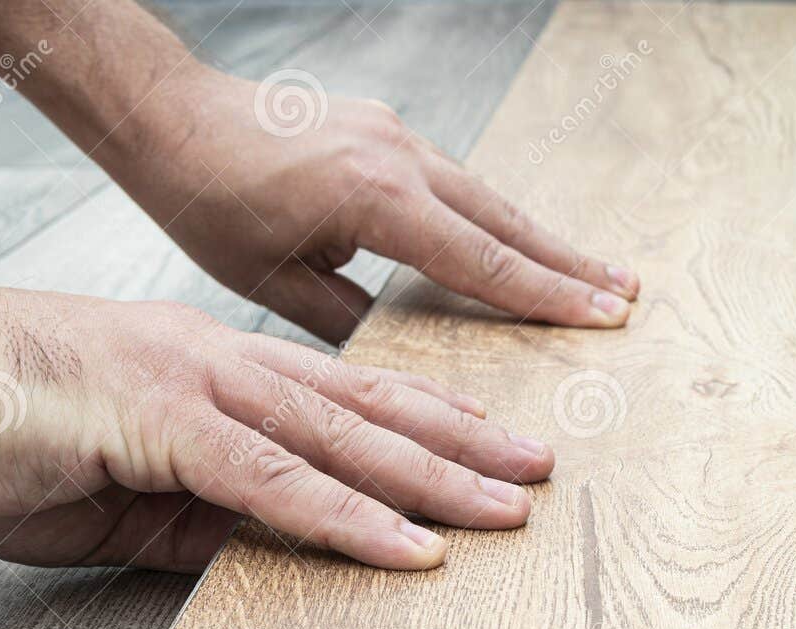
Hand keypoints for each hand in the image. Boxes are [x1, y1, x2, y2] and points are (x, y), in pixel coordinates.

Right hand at [0, 286, 556, 571]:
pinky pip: (274, 480)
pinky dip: (346, 515)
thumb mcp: (114, 488)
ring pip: (342, 439)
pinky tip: (407, 546)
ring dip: (432, 479)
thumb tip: (261, 549)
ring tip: (509, 508)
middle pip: (365, 410)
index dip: (416, 425)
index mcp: (209, 373)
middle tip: (537, 471)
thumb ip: (195, 513)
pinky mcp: (160, 425)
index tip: (480, 446)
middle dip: (460, 445)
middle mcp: (219, 367)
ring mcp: (195, 388)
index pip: (335, 401)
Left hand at [102, 69, 639, 343]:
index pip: (483, 260)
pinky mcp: (382, 129)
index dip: (547, 295)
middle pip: (505, 221)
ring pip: (486, 196)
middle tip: (627, 296)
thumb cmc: (206, 199)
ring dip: (540, 238)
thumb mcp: (272, 280)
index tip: (601, 318)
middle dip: (569, 264)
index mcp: (376, 198)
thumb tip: (394, 345)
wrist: (169, 115)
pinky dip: (493, 216)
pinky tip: (517, 239)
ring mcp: (394, 135)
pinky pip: (454, 180)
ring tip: (591, 273)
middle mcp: (398, 156)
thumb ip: (346, 315)